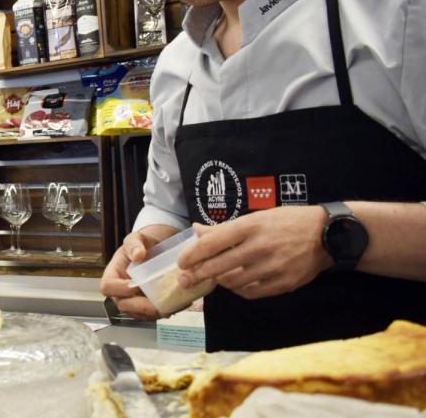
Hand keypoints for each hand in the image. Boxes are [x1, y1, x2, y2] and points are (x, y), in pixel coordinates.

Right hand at [100, 224, 179, 319]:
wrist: (158, 248)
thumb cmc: (143, 244)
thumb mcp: (137, 238)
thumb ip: (134, 244)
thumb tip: (138, 254)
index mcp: (113, 274)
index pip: (107, 287)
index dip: (118, 289)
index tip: (134, 285)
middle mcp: (121, 290)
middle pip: (123, 305)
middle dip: (139, 306)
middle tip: (154, 303)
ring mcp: (134, 300)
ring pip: (139, 314)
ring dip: (153, 312)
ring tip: (167, 305)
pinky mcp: (147, 306)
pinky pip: (152, 315)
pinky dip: (163, 311)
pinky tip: (173, 304)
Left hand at [177, 206, 332, 299]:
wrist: (327, 235)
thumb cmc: (287, 222)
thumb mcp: (256, 217)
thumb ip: (225, 228)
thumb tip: (196, 230)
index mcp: (251, 226)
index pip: (213, 243)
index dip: (193, 254)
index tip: (181, 262)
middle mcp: (260, 247)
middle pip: (218, 266)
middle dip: (197, 274)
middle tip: (185, 279)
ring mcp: (272, 267)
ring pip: (233, 282)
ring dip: (219, 281)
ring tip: (213, 278)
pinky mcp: (283, 283)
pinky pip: (251, 292)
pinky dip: (238, 289)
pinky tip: (234, 284)